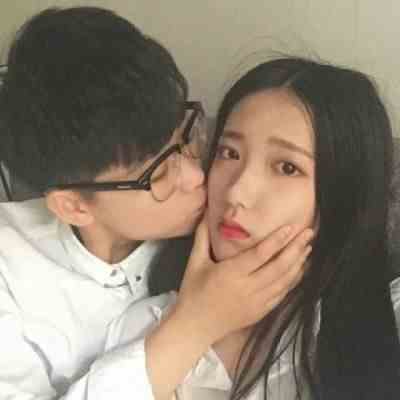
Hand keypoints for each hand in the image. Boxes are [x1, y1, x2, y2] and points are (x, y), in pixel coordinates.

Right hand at [174, 212, 312, 342]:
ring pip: (284, 281)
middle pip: (279, 266)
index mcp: (231, 273)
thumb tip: (207, 212)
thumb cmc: (193, 292)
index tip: (292, 227)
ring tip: (308, 247)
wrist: (196, 327)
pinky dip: (293, 281)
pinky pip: (282, 294)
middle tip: (309, 233)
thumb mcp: (194, 262)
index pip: (260, 254)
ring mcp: (257, 302)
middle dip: (296, 248)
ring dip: (298, 263)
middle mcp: (248, 288)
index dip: (278, 240)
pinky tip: (300, 270)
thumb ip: (202, 237)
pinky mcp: (261, 311)